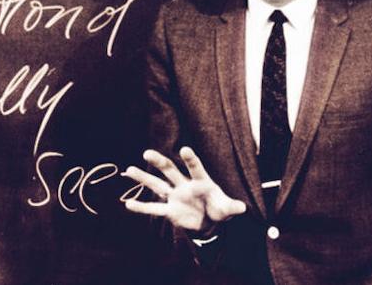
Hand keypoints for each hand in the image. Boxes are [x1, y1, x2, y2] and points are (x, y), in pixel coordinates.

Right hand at [124, 146, 245, 234]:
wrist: (210, 221)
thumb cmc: (219, 209)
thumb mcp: (227, 209)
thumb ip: (232, 206)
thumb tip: (243, 208)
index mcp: (201, 181)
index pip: (195, 167)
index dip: (190, 159)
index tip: (184, 149)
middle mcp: (185, 185)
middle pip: (171, 170)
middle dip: (160, 162)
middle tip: (147, 152)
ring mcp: (175, 196)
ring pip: (157, 185)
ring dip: (144, 178)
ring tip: (129, 169)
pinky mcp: (170, 210)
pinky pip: (154, 209)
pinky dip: (142, 208)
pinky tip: (128, 204)